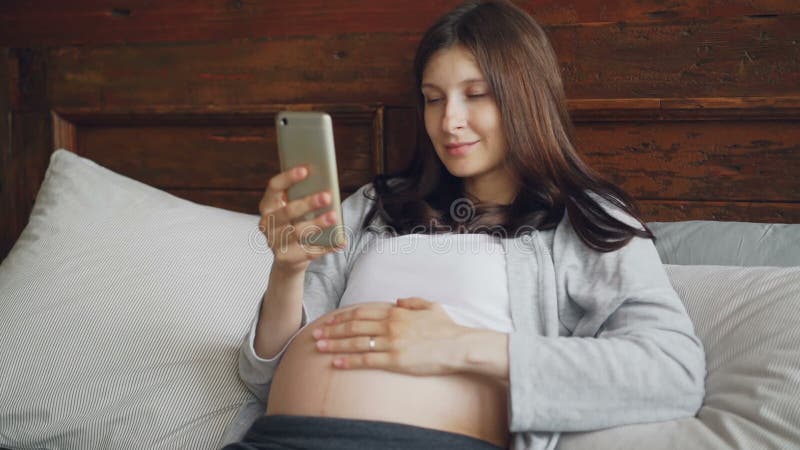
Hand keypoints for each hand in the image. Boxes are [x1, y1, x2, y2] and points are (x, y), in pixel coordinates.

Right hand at [258, 165, 344, 273]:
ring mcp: (275, 242)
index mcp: (267, 206)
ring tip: (334, 217)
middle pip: (287, 211)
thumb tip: (325, 183)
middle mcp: (267, 224)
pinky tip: (341, 240)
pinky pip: (310, 251)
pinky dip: (327, 246)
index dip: (288, 177)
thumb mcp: (293, 210)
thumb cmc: (294, 225)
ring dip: (318, 223)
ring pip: (298, 232)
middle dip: (308, 203)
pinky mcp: (286, 258)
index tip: (306, 169)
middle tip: (327, 196)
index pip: (274, 187)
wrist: (287, 260)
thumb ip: (302, 197)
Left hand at [311, 297, 468, 375]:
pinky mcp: (395, 360)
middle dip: (332, 330)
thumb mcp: (431, 307)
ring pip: (356, 342)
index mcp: (397, 312)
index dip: (342, 316)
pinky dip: (349, 361)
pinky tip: (336, 364)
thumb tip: (397, 301)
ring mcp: (392, 343)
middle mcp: (390, 325)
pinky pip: (367, 360)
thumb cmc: (448, 328)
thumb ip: (412, 302)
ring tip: (319, 348)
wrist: (459, 346)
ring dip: (335, 345)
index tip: (329, 320)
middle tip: (315, 334)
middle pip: (353, 326)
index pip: (362, 311)